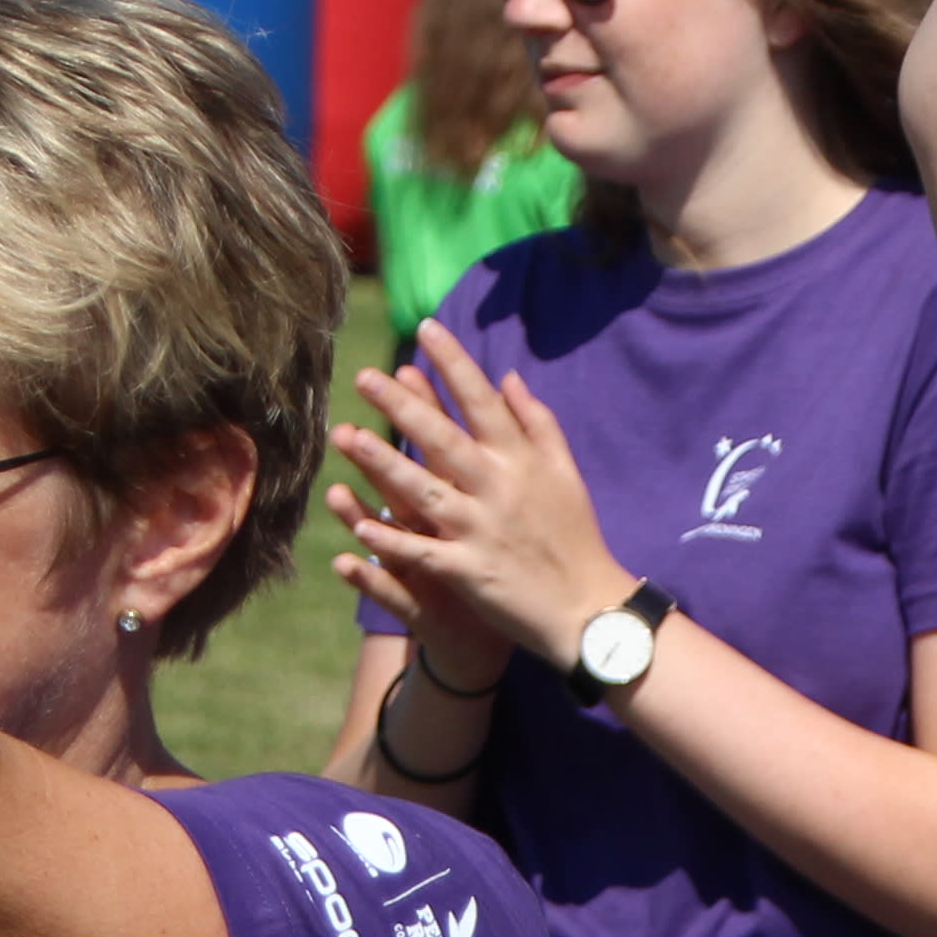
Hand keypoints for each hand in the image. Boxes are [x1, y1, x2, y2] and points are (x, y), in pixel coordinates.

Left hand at [321, 321, 622, 668]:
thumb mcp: (565, 473)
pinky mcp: (468, 572)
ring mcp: (481, 531)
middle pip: (444, 441)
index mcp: (523, 462)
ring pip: (424, 491)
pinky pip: (423, 553)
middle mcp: (499, 490)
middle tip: (366, 377)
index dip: (454, 365)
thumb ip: (537, 423)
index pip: (483, 402)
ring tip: (348, 436)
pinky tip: (361, 525)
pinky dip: (393, 540)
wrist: (587, 607)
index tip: (426, 330)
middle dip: (404, 407)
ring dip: (384, 464)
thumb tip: (509, 378)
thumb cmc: (575, 535)